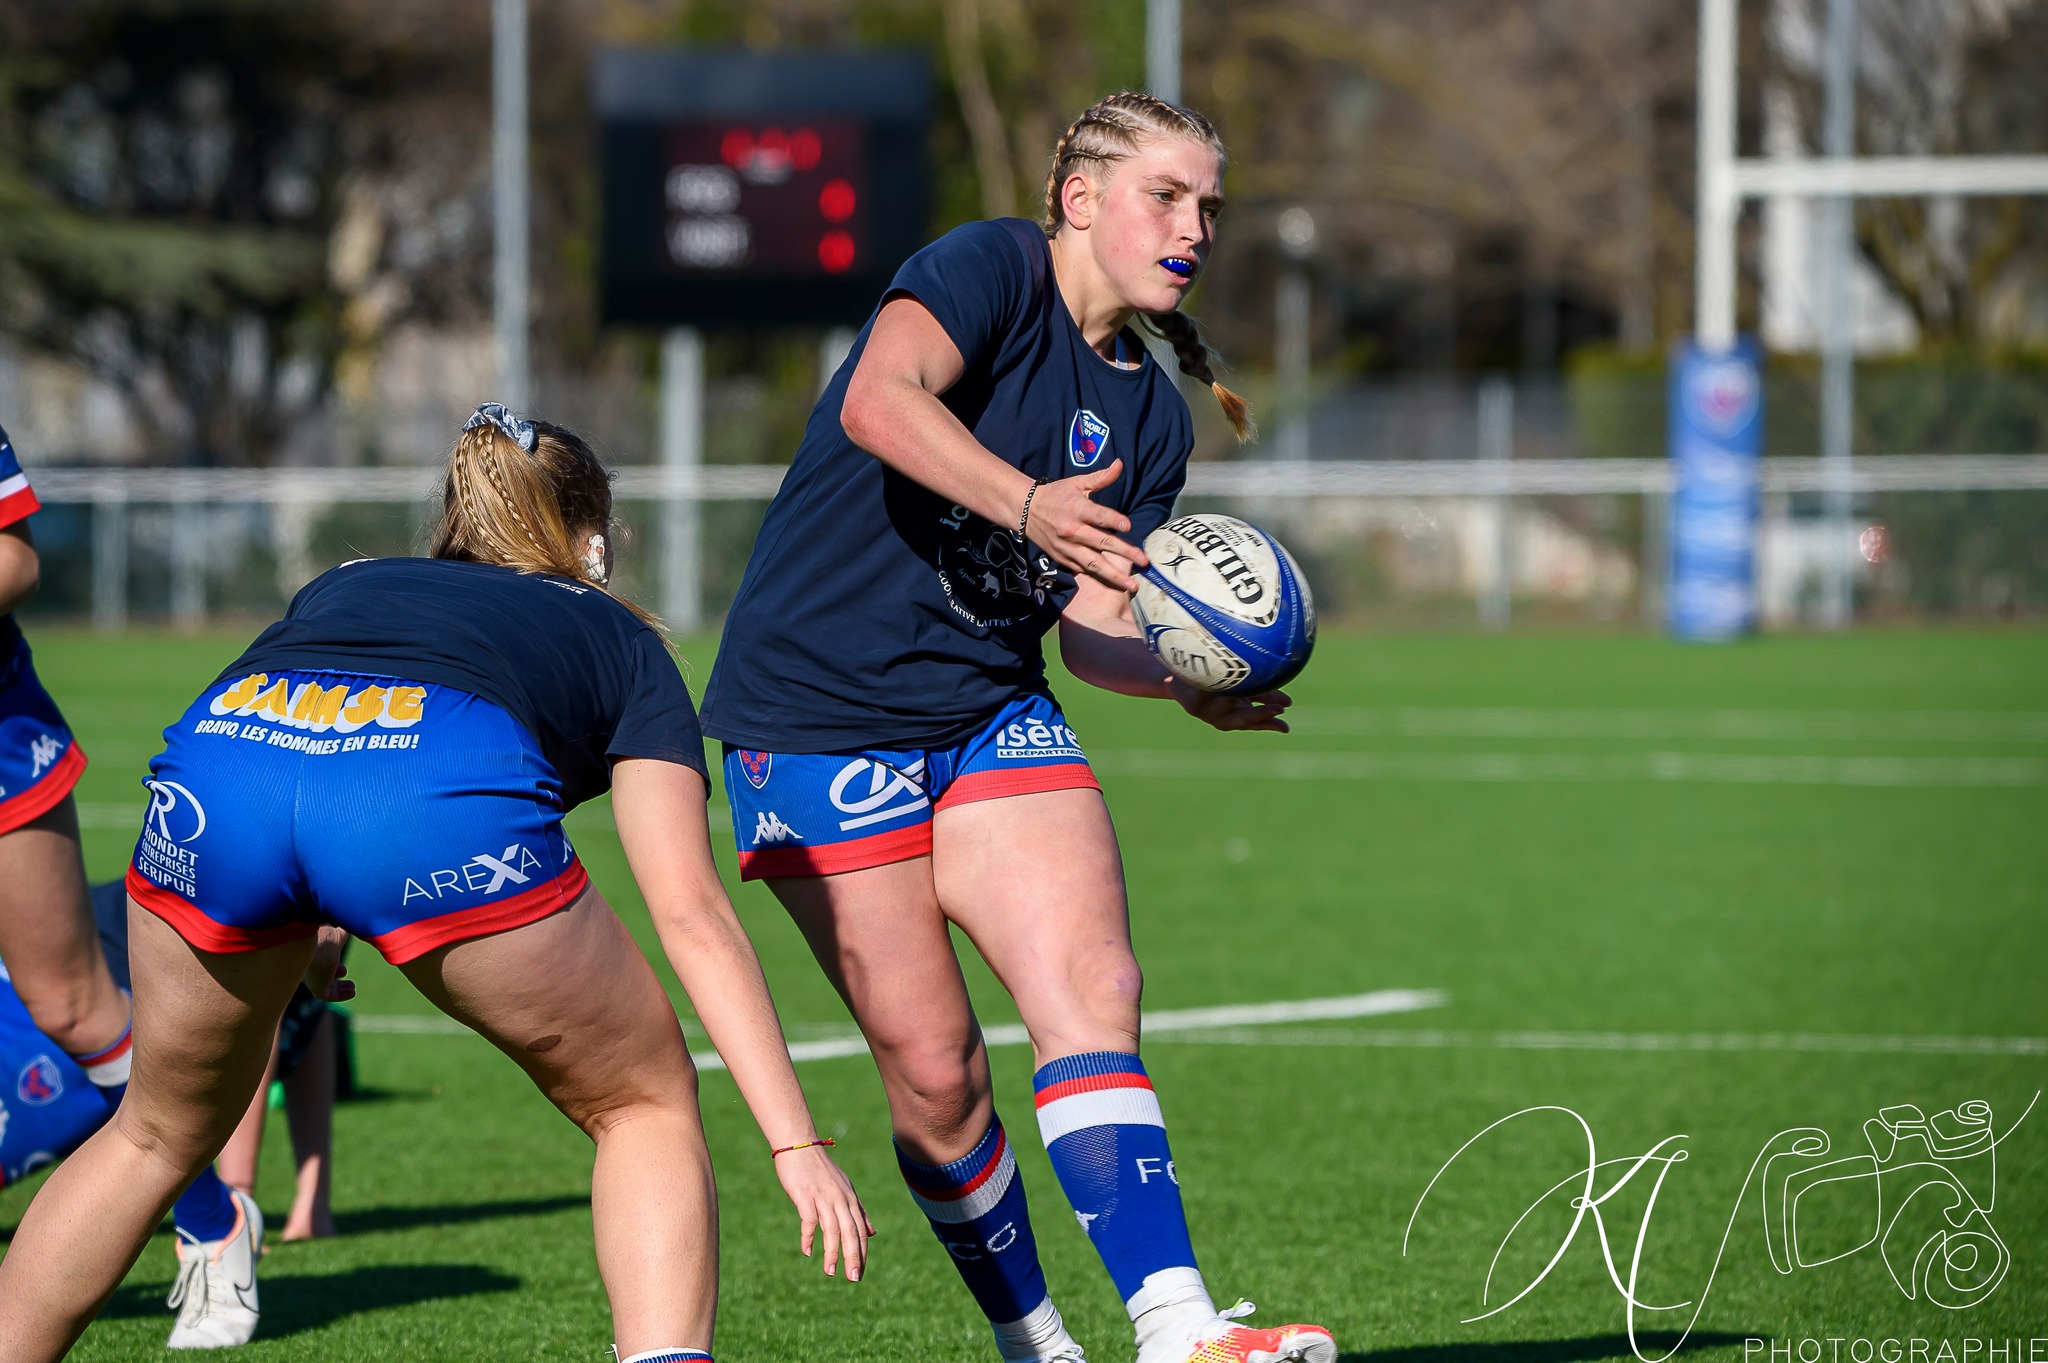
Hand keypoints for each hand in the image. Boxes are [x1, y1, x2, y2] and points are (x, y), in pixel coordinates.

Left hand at [303, 926, 354, 1001]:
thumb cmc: (325, 932)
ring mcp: (311, 978)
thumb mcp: (337, 930)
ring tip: (352, 987)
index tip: (342, 965)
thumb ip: (343, 929)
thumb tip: (352, 919)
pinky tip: (352, 992)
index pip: (318, 959)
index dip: (331, 962)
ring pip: (324, 987)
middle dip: (333, 975)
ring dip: (339, 988)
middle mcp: (308, 965)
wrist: (317, 942)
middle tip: (344, 972)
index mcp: (310, 952)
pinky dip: (341, 995)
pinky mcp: (316, 988)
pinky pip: (329, 995)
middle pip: (319, 974)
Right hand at [773, 1143, 874, 1281]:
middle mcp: (840, 1199)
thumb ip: (859, 1211)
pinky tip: (807, 1252)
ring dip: (832, 1252)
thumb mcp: (845, 1189)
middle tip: (854, 1279)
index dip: (862, 1252)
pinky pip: (809, 1220)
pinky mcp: (804, 1195)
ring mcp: (822, 1197)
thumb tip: (873, 1233)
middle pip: (850, 1232)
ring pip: (832, 1229)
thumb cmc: (820, 1169)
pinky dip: (808, 1237)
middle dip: (853, 1256)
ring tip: (830, 1272)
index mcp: (850, 1199)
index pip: (861, 1230)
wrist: (799, 1145)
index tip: (860, 1272)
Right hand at [1026, 459, 1146, 591]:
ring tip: (1131, 585)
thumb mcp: (1077, 483)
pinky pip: (1082, 570)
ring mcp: (1067, 547)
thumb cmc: (1056, 495)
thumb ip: (1101, 478)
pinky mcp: (1062, 558)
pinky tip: (1114, 584)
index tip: (1128, 526)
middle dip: (1124, 552)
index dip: (1113, 520)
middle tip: (1143, 561)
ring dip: (1114, 575)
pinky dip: (1098, 577)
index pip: (1098, 515)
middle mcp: (1072, 530)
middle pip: (1101, 543)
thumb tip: (1120, 464)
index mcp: (1077, 509)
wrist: (1026, 511)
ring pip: (1093, 564)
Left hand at [1171, 677, 1292, 731]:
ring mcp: (1205, 713)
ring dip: (1239, 693)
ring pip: (1227, 703)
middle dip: (1261, 715)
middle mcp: (1221, 718)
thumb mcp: (1241, 686)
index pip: (1256, 723)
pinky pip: (1207, 692)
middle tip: (1279, 709)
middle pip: (1243, 720)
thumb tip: (1289, 704)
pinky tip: (1224, 674)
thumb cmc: (1214, 678)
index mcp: (1235, 715)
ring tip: (1251, 683)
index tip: (1285, 726)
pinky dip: (1216, 684)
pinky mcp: (1191, 706)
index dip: (1270, 723)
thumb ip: (1263, 694)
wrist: (1176, 674)